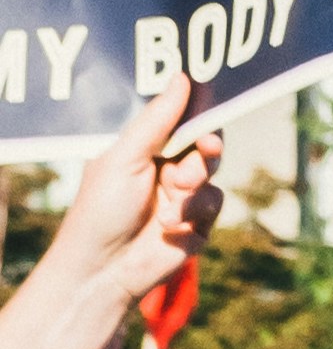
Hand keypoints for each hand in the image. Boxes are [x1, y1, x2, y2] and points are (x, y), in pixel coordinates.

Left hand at [41, 71, 221, 334]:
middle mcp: (167, 169)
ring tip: (170, 200)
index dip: (199, 115)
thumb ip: (157, 120)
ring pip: (213, 174)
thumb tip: (182, 77)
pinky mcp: (198, 224)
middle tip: (205, 151)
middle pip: (206, 144)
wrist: (103, 270)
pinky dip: (194, 213)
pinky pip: (215, 205)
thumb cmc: (101, 210)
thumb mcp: (125, 158)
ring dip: (195, 186)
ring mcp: (184, 197)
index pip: (182, 120)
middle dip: (205, 150)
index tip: (208, 113)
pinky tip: (169, 227)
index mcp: (146, 149)